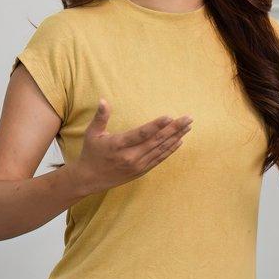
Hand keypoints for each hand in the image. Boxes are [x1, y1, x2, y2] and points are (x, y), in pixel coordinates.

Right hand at [73, 98, 191, 192]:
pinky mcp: (141, 170)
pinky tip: (180, 141)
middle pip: (156, 141)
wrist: (90, 179)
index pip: (141, 134)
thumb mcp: (92, 133)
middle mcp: (130, 156)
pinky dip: (170, 150)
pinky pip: (159, 159)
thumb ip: (100, 117)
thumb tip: (103, 99)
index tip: (169, 117)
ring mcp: (137, 165)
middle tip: (188, 118)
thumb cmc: (91, 152)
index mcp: (118, 145)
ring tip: (188, 127)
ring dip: (176, 137)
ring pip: (160, 150)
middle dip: (174, 129)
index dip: (156, 125)